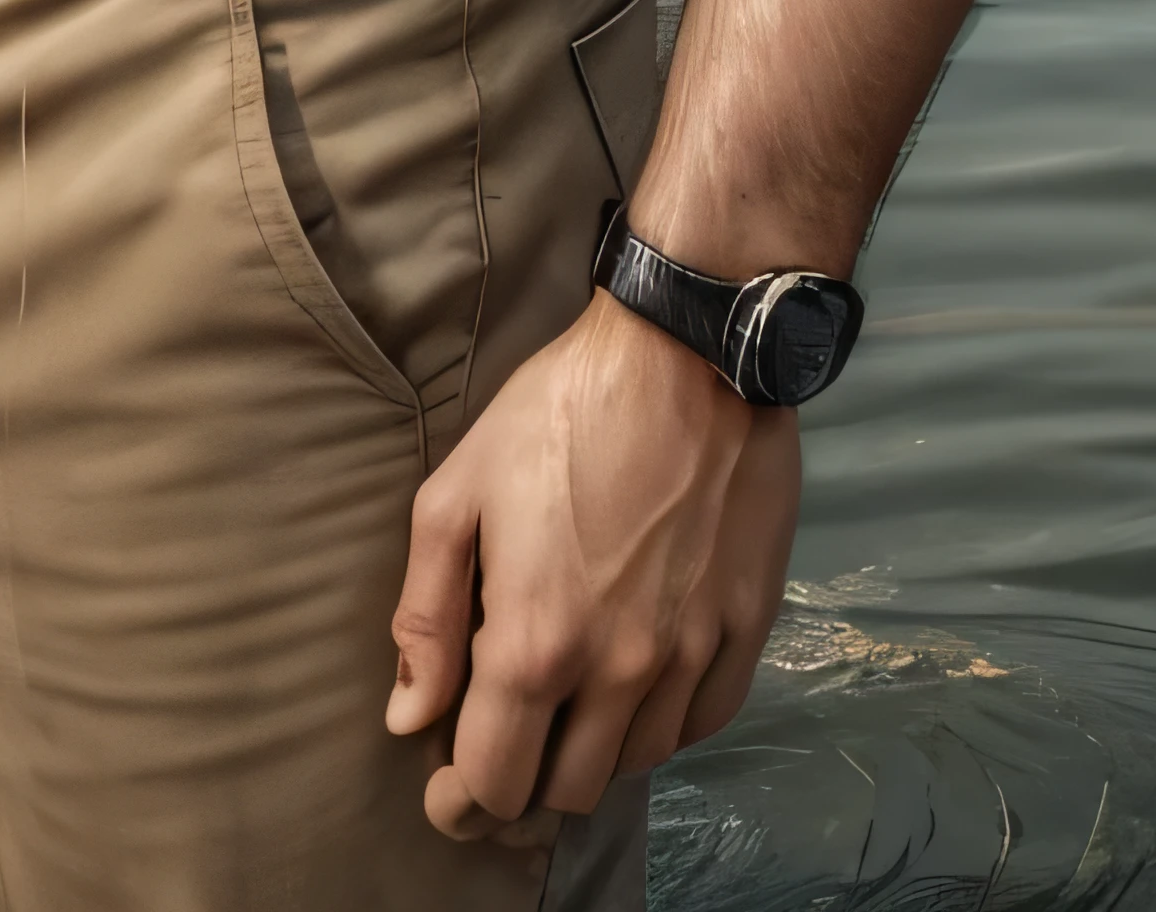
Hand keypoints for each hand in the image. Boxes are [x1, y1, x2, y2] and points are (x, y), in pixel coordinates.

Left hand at [386, 292, 800, 837]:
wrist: (685, 352)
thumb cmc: (559, 410)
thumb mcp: (458, 492)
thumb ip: (424, 617)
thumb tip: (410, 719)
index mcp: (534, 643)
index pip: (493, 784)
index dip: (462, 803)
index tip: (449, 794)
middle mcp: (617, 671)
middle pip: (566, 792)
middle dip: (525, 782)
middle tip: (508, 742)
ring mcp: (689, 656)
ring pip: (635, 765)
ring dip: (594, 753)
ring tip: (571, 705)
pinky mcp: (745, 630)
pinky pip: (701, 724)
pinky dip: (663, 724)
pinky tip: (638, 685)